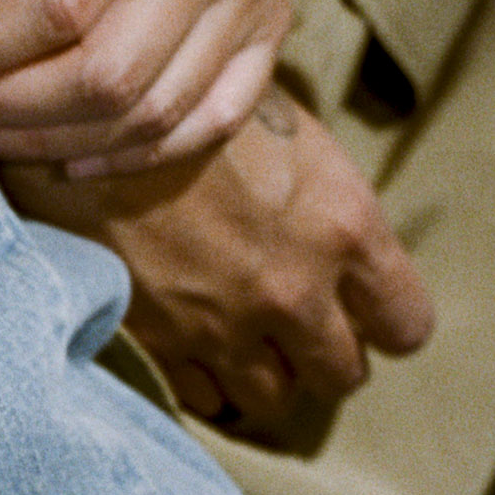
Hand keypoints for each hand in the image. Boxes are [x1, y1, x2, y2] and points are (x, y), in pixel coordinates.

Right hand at [0, 88, 433, 432]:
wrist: (87, 116)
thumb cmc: (188, 93)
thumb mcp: (284, 123)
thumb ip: (320, 192)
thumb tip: (330, 221)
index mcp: (344, 226)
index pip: (407, 323)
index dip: (386, 321)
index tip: (362, 309)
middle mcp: (295, 291)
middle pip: (342, 375)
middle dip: (324, 355)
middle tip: (297, 326)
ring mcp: (226, 328)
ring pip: (275, 401)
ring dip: (263, 375)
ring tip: (241, 339)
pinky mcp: (162, 346)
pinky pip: (205, 400)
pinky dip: (203, 381)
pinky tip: (190, 342)